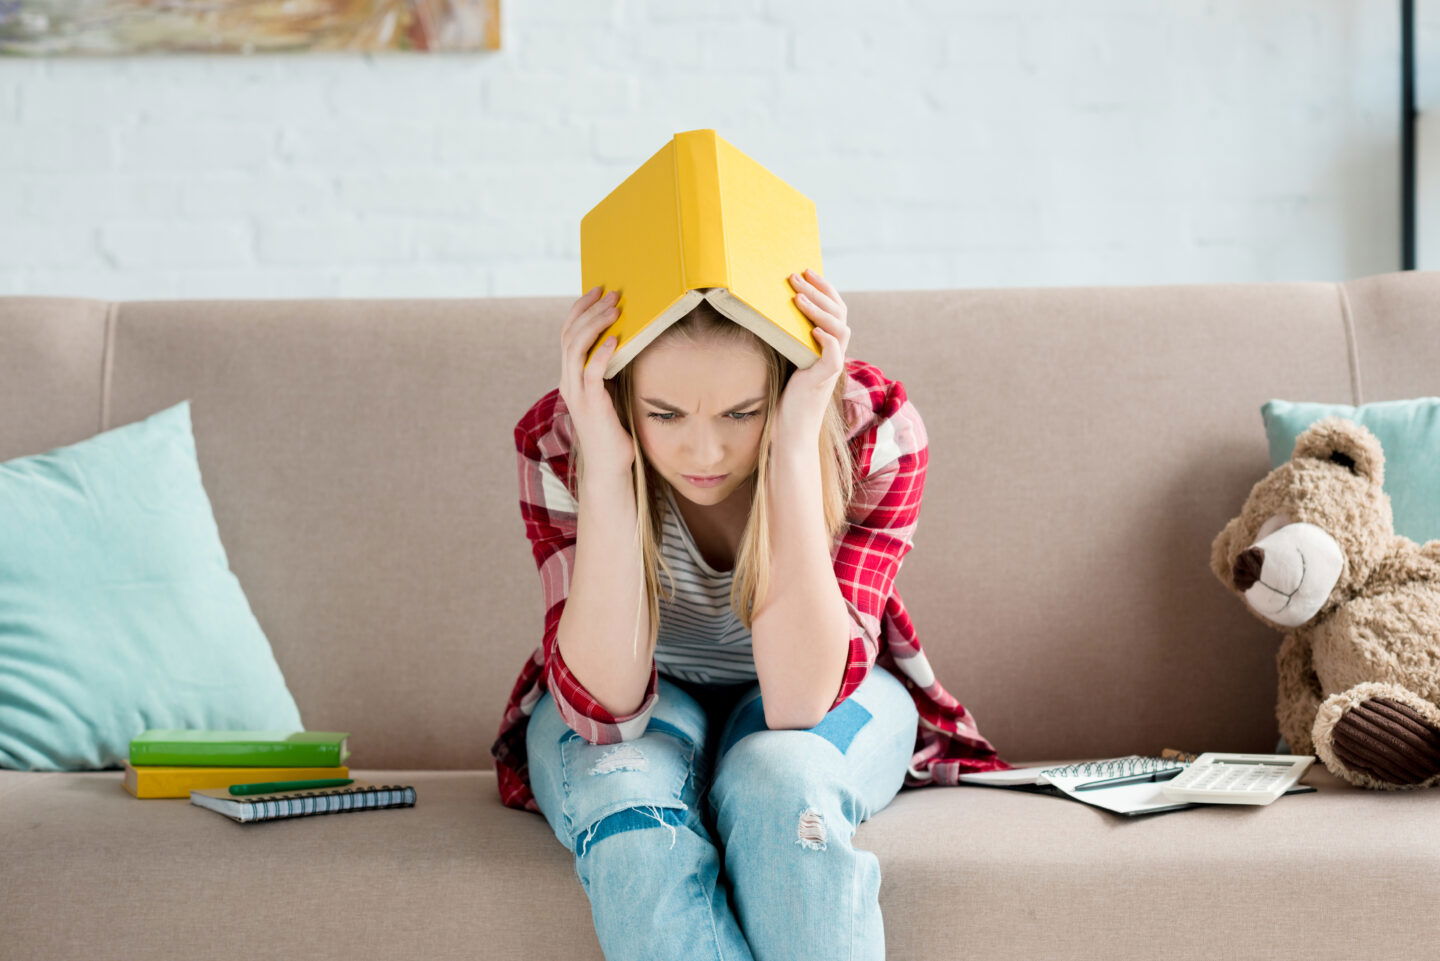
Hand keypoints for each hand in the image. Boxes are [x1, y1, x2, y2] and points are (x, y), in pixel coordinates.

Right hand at [558, 286, 633, 475]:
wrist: (610, 468)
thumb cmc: (615, 431)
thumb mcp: (610, 393)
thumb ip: (610, 370)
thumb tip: (627, 341)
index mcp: (570, 377)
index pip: (567, 334)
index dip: (580, 309)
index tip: (598, 290)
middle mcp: (568, 382)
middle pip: (569, 335)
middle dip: (589, 310)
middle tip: (610, 294)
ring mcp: (577, 394)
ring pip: (576, 348)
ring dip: (595, 325)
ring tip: (614, 310)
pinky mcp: (591, 406)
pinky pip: (591, 373)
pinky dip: (602, 352)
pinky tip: (616, 339)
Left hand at [776, 268, 849, 442]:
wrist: (790, 431)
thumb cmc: (784, 397)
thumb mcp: (785, 360)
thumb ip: (786, 338)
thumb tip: (766, 311)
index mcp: (827, 347)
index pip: (835, 309)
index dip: (825, 288)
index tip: (806, 271)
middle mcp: (833, 354)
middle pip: (839, 313)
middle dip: (819, 290)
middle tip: (796, 276)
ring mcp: (831, 368)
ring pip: (839, 329)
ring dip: (819, 310)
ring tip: (798, 297)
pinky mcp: (823, 382)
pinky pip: (834, 356)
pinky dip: (827, 340)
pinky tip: (813, 330)